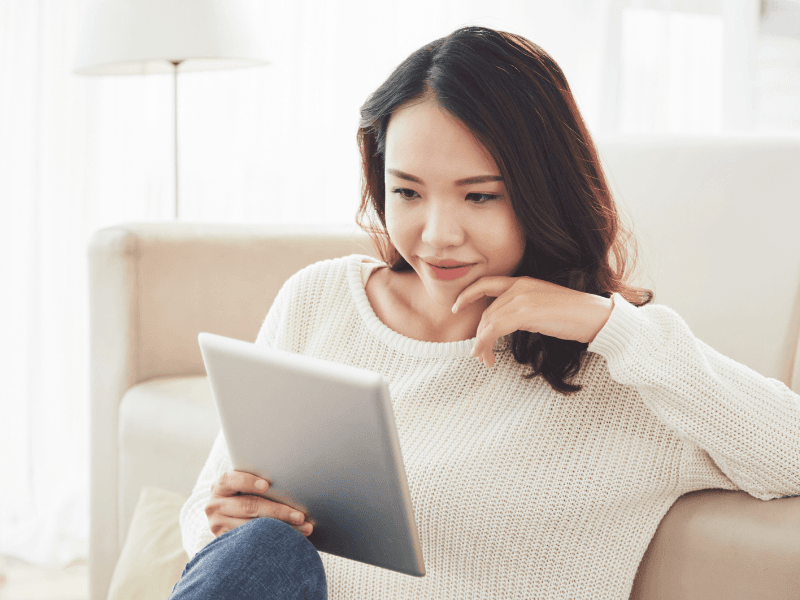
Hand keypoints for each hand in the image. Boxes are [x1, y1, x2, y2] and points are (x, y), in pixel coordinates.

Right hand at [205, 470, 313, 536]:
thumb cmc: (244, 492)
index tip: (266, 485)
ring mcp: (218, 525)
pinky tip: (290, 540)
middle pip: (248, 506)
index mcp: (220, 485)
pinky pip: (252, 542)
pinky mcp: (226, 541)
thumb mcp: (244, 483)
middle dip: (278, 511)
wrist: (226, 513)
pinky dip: (274, 540)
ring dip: (282, 528)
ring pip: (253, 528)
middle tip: (300, 515)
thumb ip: (258, 481)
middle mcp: (215, 505)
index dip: (248, 482)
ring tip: (304, 528)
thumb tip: (290, 476)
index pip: (231, 480)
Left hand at [451, 276, 612, 367]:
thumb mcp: (545, 306)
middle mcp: (519, 286)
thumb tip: (508, 324)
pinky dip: (484, 344)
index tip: (456, 307)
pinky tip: (485, 355)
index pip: (487, 283)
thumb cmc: (575, 316)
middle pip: (487, 311)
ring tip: (483, 359)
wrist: (597, 317)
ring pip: (488, 322)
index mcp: (524, 281)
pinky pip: (493, 329)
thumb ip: (525, 309)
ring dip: (481, 344)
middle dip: (479, 333)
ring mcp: (522, 298)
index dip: (468, 294)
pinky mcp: (525, 313)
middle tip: (478, 353)